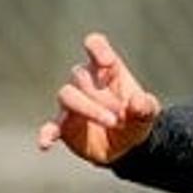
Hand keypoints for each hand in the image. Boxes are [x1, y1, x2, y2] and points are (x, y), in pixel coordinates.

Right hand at [36, 32, 160, 164]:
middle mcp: (85, 82)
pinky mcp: (63, 125)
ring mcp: (72, 103)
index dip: (97, 48)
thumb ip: (146, 107)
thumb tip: (138, 101)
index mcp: (107, 70)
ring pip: (67, 94)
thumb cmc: (135, 120)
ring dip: (89, 109)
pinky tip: (45, 143)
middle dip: (102, 94)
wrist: (127, 147)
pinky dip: (46, 133)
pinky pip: (50, 126)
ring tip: (112, 123)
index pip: (95, 45)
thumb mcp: (147, 114)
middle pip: (80, 74)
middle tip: (122, 115)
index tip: (107, 62)